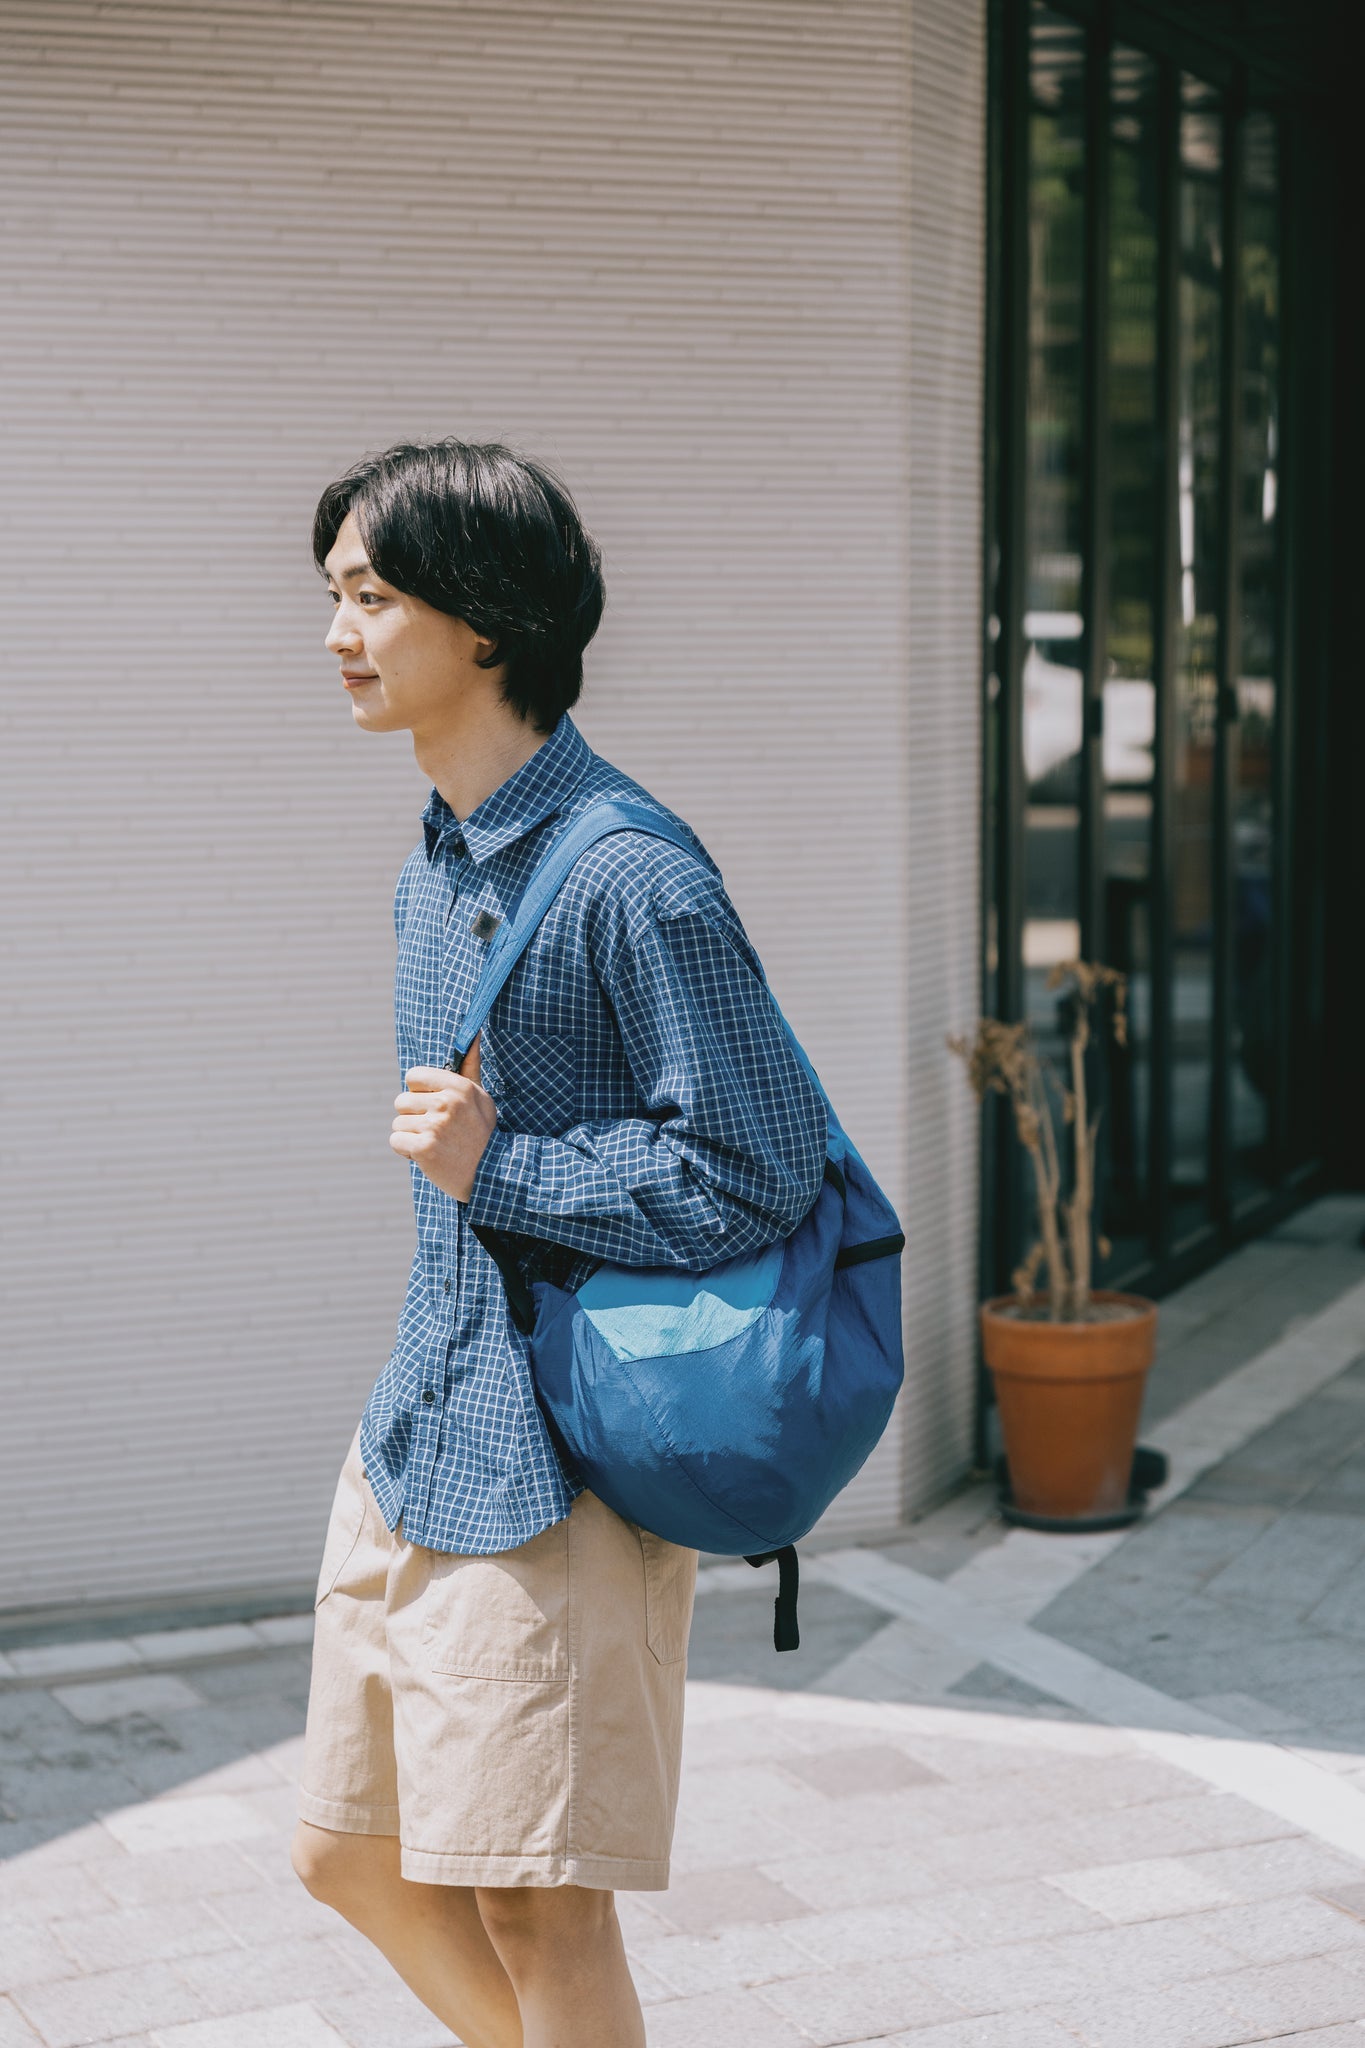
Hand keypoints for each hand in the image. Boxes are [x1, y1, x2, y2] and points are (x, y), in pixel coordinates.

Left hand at [391, 1035, 496, 1202]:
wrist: (492, 1175)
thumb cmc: (483, 1133)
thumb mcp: (481, 1097)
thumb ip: (470, 1066)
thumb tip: (474, 1033)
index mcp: (458, 1086)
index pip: (413, 1077)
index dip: (419, 1094)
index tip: (433, 1107)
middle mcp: (446, 1102)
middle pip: (401, 1102)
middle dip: (413, 1118)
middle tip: (437, 1132)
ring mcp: (434, 1125)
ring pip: (398, 1124)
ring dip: (411, 1137)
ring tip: (436, 1145)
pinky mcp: (424, 1148)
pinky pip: (396, 1142)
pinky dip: (407, 1152)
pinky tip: (428, 1156)